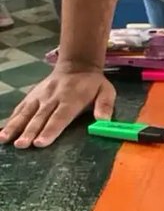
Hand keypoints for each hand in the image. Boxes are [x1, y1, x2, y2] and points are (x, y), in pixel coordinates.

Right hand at [0, 66, 115, 148]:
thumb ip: (105, 106)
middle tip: (21, 145)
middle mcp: (52, 98)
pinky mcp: (32, 96)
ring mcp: (40, 96)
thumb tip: (103, 121)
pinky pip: (20, 108)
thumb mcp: (106, 91)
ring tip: (4, 139)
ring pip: (26, 112)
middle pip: (40, 117)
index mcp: (71, 99)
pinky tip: (3, 131)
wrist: (77, 65)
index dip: (50, 130)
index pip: (60, 116)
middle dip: (30, 132)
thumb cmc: (92, 84)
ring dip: (15, 126)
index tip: (40, 142)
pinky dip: (11, 119)